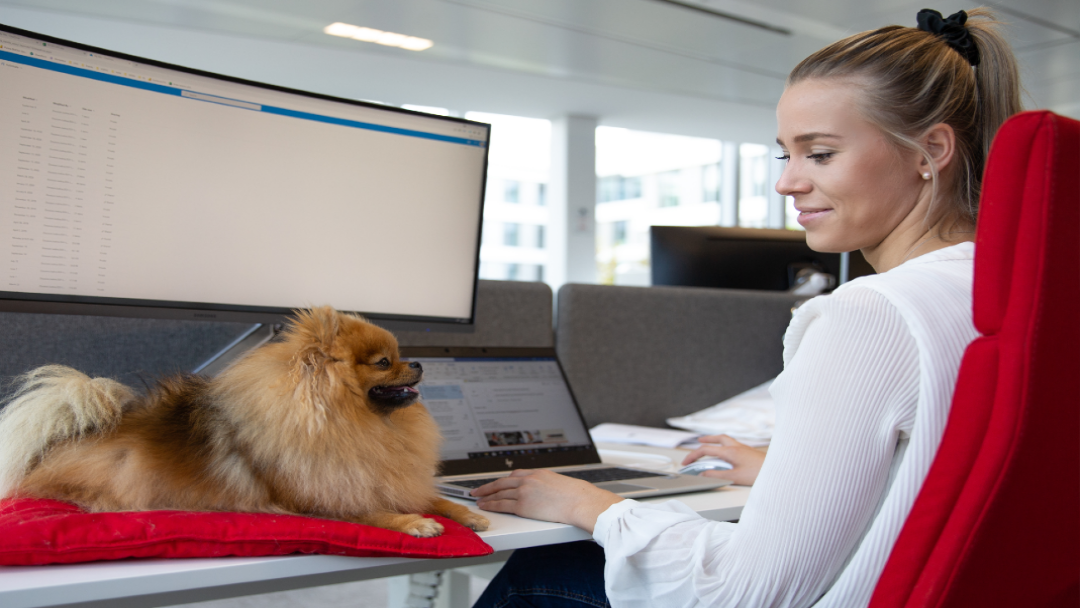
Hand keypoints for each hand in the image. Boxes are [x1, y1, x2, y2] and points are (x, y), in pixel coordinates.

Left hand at [471, 469, 622, 532]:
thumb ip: (546, 486)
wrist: (580, 501)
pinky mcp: (522, 505)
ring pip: (499, 493)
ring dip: (486, 496)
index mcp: (537, 473)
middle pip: (501, 483)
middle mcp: (528, 480)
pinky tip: (485, 506)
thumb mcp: (558, 483)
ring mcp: (524, 492)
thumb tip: (545, 494)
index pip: (514, 476)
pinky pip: (501, 505)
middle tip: (478, 490)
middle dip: (487, 487)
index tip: (495, 484)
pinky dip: (491, 505)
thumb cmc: (576, 496)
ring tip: (478, 499)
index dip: (502, 481)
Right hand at [682, 434, 764, 485]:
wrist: (778, 471)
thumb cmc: (759, 473)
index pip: (706, 450)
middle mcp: (736, 447)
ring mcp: (743, 448)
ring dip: (715, 440)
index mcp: (730, 451)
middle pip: (717, 439)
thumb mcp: (734, 477)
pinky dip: (725, 445)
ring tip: (710, 443)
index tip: (687, 463)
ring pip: (725, 440)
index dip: (693, 456)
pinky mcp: (749, 452)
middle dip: (705, 440)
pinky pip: (733, 444)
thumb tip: (704, 473)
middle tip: (697, 442)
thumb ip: (717, 475)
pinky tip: (727, 453)